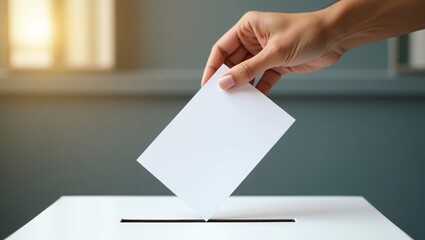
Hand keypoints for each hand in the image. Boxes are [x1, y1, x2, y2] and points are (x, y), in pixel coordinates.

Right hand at [201, 11, 342, 93]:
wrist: (336, 37)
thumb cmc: (307, 32)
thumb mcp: (274, 52)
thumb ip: (248, 69)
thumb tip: (226, 83)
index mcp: (248, 27)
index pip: (222, 48)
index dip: (213, 67)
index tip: (207, 84)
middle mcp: (254, 40)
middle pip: (233, 63)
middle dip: (228, 79)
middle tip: (221, 97)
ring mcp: (265, 53)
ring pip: (247, 73)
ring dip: (243, 86)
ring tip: (237, 102)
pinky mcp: (276, 64)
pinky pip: (262, 79)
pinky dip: (259, 89)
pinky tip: (256, 100)